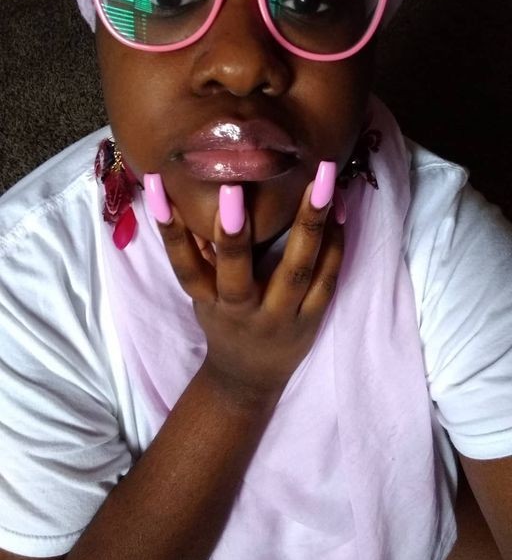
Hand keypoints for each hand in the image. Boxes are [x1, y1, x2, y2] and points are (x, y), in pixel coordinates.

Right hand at [157, 179, 344, 400]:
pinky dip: (335, 244)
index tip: (159, 189)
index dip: (172, 233)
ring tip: (323, 181)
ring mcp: (280, 317)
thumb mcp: (203, 296)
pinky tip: (339, 211)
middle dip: (234, 233)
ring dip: (309, 224)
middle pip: (236, 273)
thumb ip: (198, 252)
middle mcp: (241, 311)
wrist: (250, 378)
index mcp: (208, 303)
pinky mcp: (312, 319)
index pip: (184, 266)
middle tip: (234, 187)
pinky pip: (327, 279)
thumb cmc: (223, 324)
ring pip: (295, 271)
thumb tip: (184, 198)